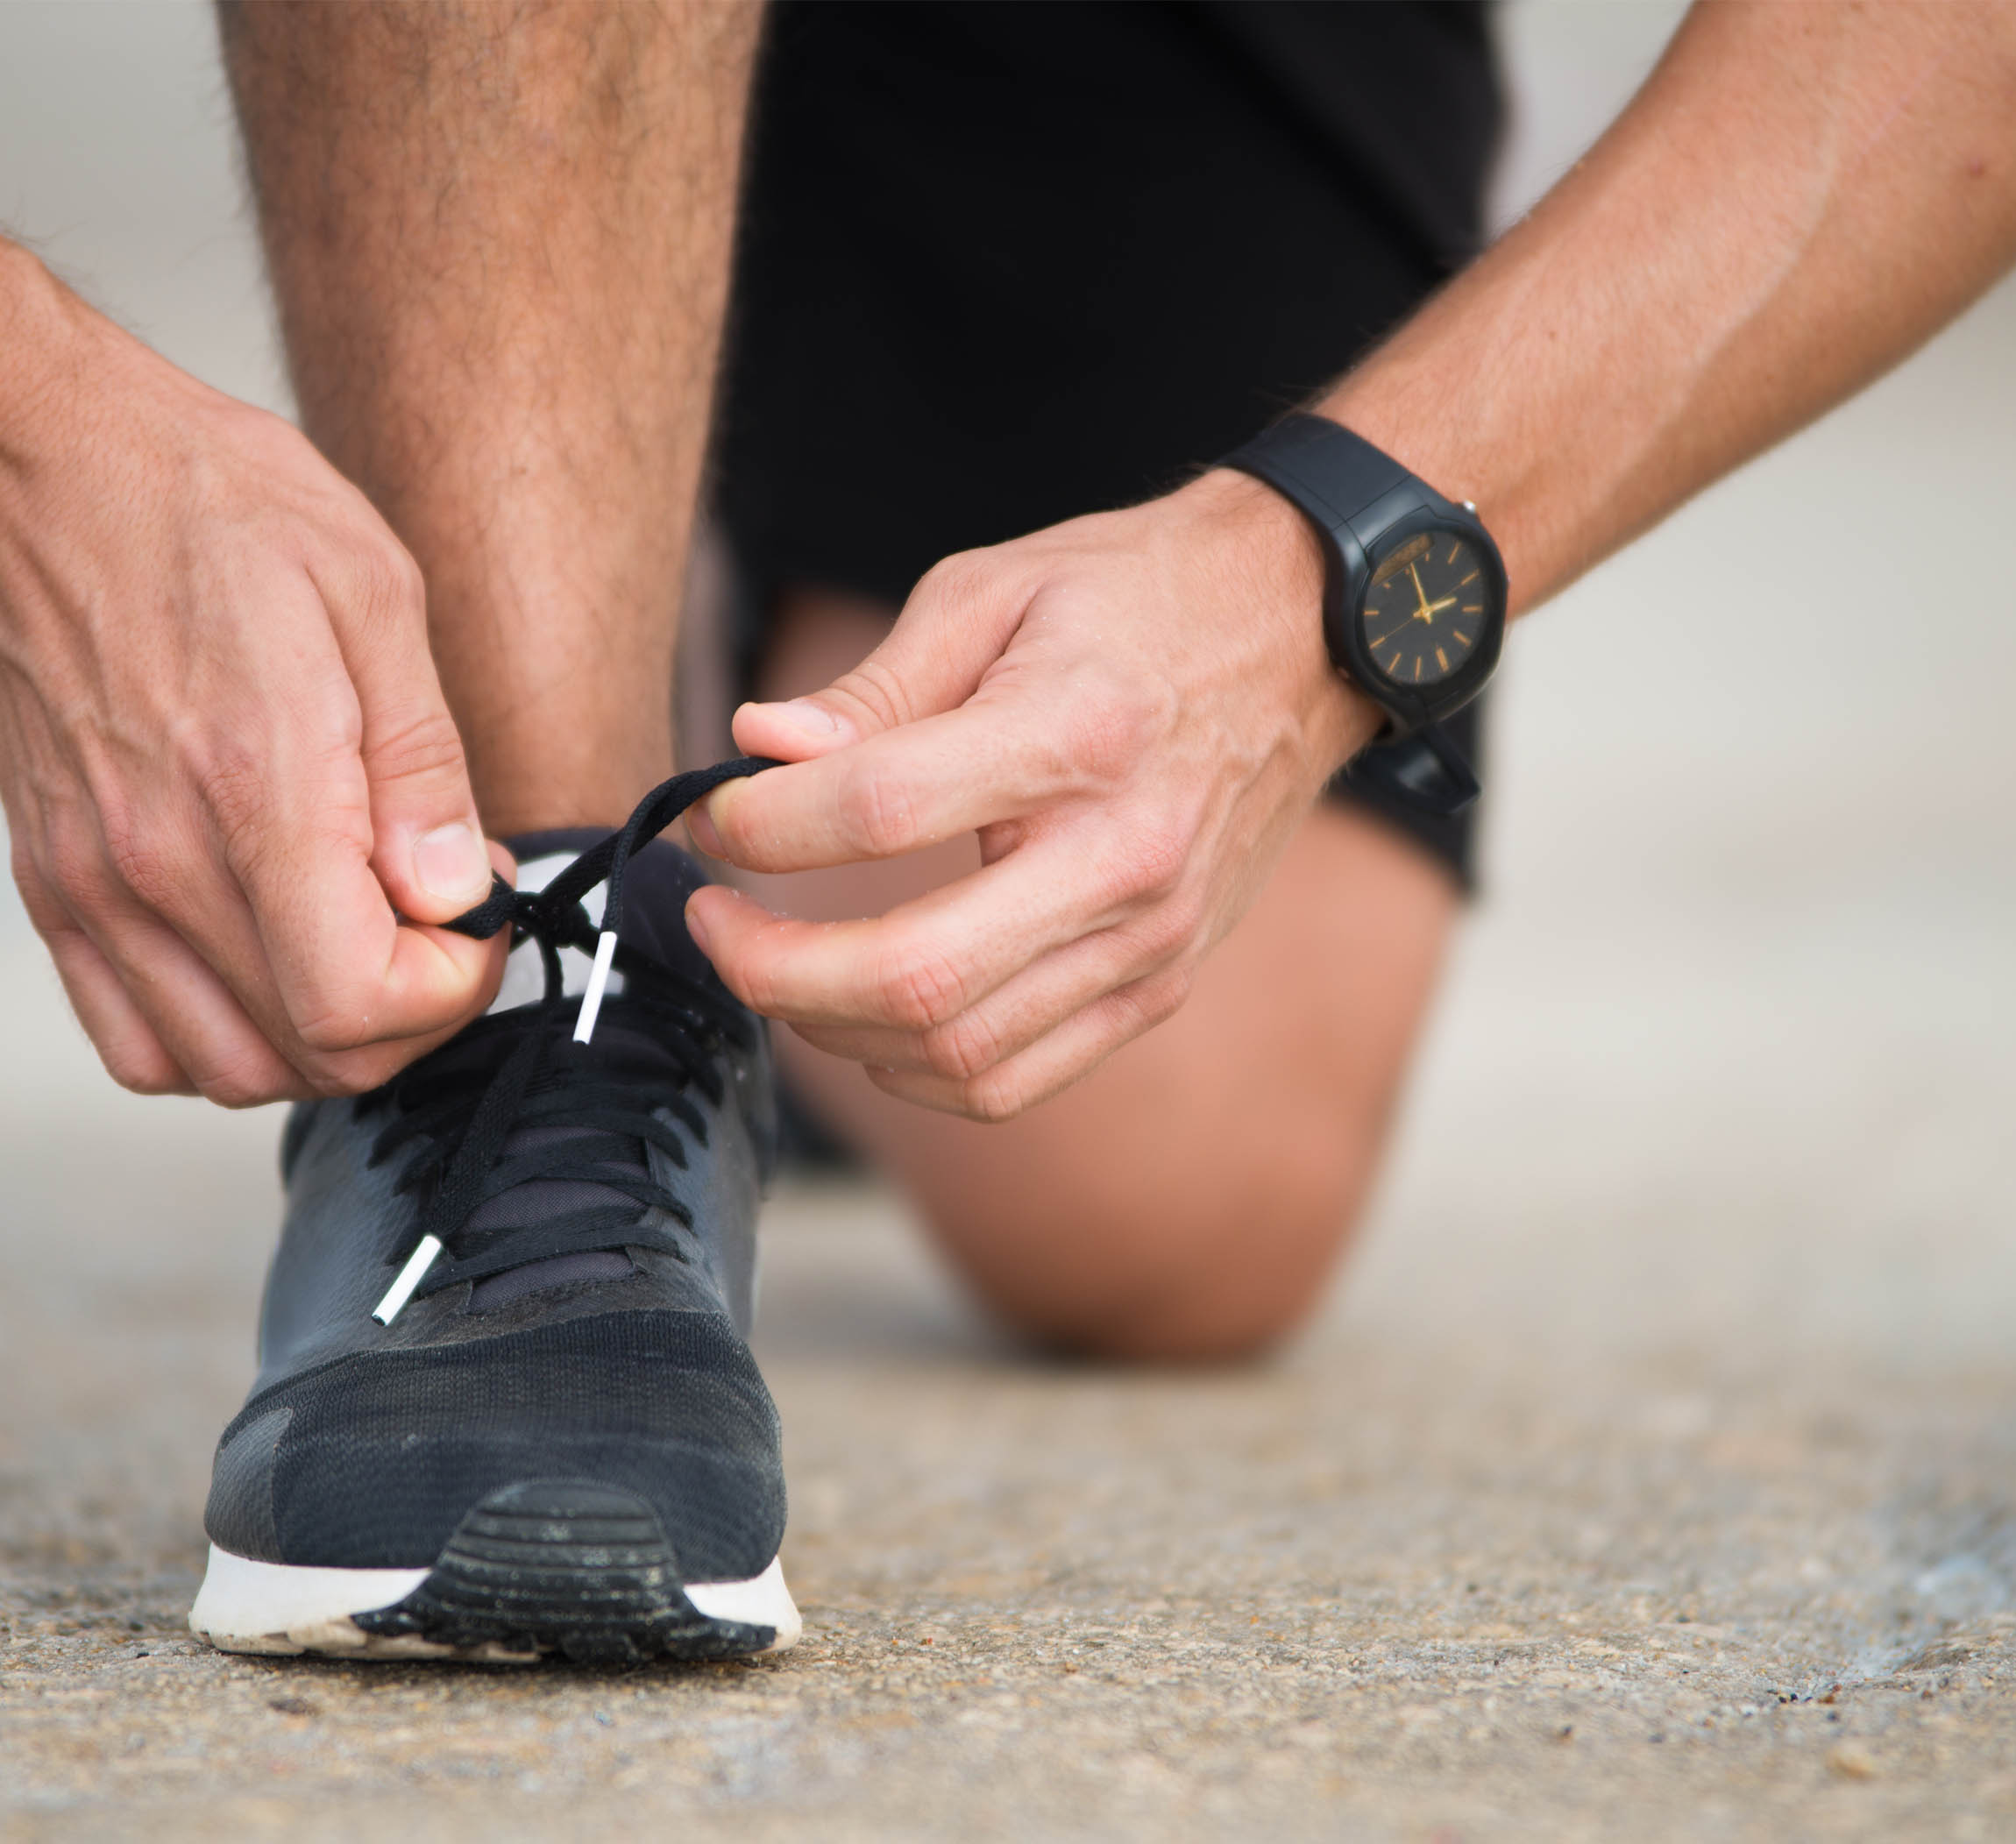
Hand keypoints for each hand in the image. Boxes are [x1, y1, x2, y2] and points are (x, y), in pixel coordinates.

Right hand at [0, 329, 508, 1103]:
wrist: (30, 462)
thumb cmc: (206, 502)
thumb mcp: (371, 589)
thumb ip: (420, 764)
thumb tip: (453, 894)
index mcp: (254, 787)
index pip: (358, 1002)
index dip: (453, 990)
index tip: (474, 919)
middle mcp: (156, 861)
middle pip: (307, 1057)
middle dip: (407, 1017)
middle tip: (432, 925)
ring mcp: (89, 885)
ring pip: (222, 1069)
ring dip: (316, 1040)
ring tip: (354, 941)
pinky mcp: (47, 887)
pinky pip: (133, 1041)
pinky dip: (215, 1038)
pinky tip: (263, 958)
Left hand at [684, 471, 1379, 1119]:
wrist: (1305, 635)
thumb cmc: (1137, 599)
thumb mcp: (994, 591)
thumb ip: (872, 688)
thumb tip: (758, 751)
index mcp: (1075, 734)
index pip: (879, 812)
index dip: (763, 826)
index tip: (712, 814)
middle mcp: (1123, 856)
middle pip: (913, 974)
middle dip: (771, 966)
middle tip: (711, 921)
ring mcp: (1150, 938)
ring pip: (957, 1052)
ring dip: (830, 1026)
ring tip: (776, 964)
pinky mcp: (1161, 984)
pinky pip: (1017, 1079)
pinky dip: (918, 1068)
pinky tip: (865, 1017)